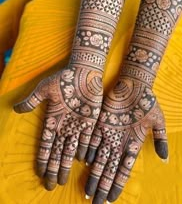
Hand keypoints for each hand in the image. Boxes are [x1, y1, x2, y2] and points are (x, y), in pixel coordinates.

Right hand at [14, 66, 102, 189]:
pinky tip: (83, 162)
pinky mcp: (91, 121)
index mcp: (52, 120)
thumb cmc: (64, 78)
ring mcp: (78, 125)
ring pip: (71, 150)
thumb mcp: (44, 89)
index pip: (46, 144)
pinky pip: (87, 140)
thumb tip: (15, 109)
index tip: (39, 172)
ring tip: (62, 180)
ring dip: (67, 165)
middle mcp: (64, 126)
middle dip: (53, 168)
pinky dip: (85, 150)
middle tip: (50, 186)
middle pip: (58, 152)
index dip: (43, 159)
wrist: (84, 72)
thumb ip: (32, 100)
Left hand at [84, 77, 167, 203]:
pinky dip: (88, 151)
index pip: (123, 169)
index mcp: (133, 143)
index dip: (117, 184)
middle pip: (109, 168)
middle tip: (95, 202)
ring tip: (88, 190)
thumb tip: (166, 159)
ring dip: (94, 174)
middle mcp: (119, 141)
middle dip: (103, 185)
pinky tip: (84, 165)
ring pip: (99, 158)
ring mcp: (108, 133)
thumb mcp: (158, 120)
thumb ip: (161, 139)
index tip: (112, 199)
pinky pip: (92, 140)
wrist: (134, 84)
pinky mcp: (99, 122)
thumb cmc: (147, 101)